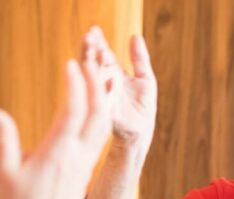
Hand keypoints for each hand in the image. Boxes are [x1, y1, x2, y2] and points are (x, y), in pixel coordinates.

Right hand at [0, 58, 111, 198]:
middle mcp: (77, 158)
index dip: (75, 84)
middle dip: (96, 83)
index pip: (73, 111)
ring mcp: (85, 165)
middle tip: (90, 60)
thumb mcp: (2, 176)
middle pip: (97, 113)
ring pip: (103, 125)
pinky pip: (100, 136)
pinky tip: (98, 105)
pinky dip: (101, 114)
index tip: (70, 64)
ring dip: (103, 97)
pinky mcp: (86, 171)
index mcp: (57, 155)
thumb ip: (1, 142)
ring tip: (100, 74)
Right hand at [81, 26, 155, 145]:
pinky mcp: (103, 109)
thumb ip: (140, 59)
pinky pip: (97, 95)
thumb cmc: (142, 108)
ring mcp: (101, 96)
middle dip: (90, 49)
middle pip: (93, 62)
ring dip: (89, 63)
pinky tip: (93, 71)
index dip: (98, 42)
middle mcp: (104, 83)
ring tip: (88, 48)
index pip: (103, 54)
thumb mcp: (145, 79)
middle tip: (87, 35)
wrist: (140, 133)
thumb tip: (135, 36)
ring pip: (92, 77)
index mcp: (113, 74)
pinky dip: (96, 84)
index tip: (93, 30)